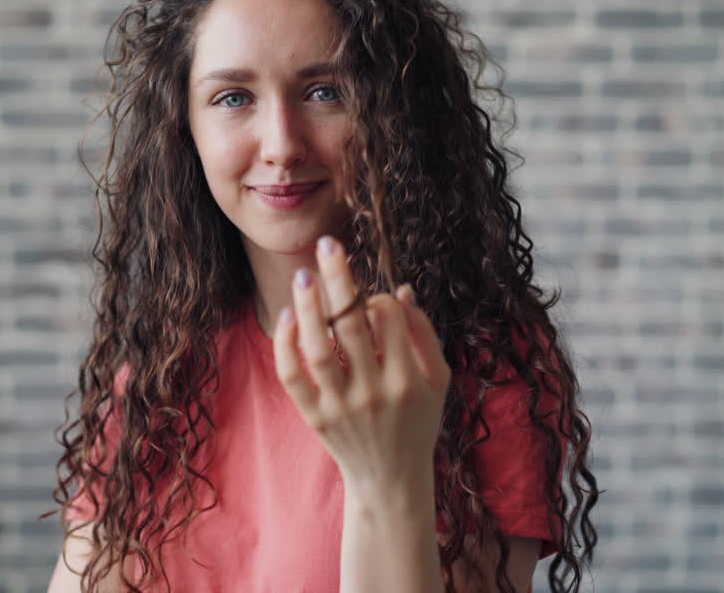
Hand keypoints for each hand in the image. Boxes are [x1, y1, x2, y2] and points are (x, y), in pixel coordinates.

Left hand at [272, 236, 450, 500]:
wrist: (390, 479)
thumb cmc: (417, 422)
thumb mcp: (438, 381)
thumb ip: (423, 335)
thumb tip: (400, 290)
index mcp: (409, 379)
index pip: (387, 318)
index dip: (379, 297)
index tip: (374, 298)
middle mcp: (374, 392)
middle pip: (350, 324)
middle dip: (339, 278)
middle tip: (328, 244)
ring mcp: (340, 406)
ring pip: (317, 347)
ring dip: (309, 306)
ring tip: (305, 274)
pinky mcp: (314, 417)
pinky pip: (292, 376)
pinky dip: (286, 344)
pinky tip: (289, 316)